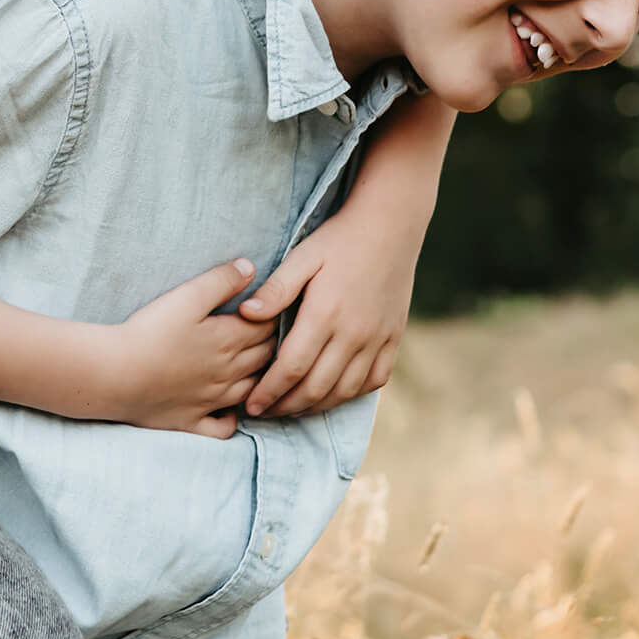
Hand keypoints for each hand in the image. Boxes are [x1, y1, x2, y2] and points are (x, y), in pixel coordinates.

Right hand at [106, 258, 276, 435]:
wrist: (115, 374)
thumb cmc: (149, 332)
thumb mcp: (186, 297)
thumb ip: (221, 281)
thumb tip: (251, 268)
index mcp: (228, 340)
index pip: (267, 326)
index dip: (272, 315)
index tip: (270, 307)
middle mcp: (228, 373)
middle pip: (265, 357)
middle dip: (272, 342)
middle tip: (268, 332)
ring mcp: (211, 401)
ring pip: (251, 390)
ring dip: (261, 377)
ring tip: (256, 365)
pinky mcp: (191, 421)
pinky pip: (223, 428)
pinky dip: (232, 419)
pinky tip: (228, 409)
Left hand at [240, 215, 414, 417]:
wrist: (390, 225)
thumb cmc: (339, 239)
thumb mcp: (301, 257)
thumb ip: (275, 289)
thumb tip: (244, 315)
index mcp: (325, 314)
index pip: (291, 369)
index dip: (268, 392)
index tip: (250, 405)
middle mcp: (354, 334)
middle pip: (315, 388)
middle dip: (286, 407)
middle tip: (265, 413)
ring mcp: (377, 339)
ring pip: (344, 391)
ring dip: (315, 406)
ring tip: (292, 408)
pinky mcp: (394, 339)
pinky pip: (374, 381)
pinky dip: (351, 394)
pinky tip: (332, 394)